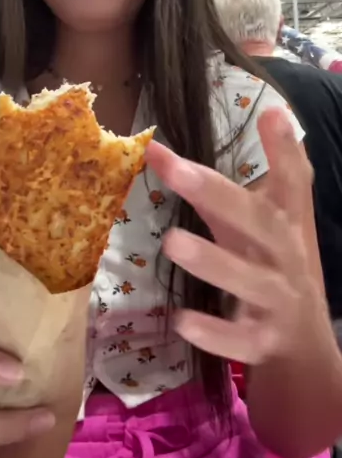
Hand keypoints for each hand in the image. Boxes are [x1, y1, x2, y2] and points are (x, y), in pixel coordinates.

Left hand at [146, 107, 329, 364]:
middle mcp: (288, 255)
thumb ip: (207, 187)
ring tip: (172, 241)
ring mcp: (279, 299)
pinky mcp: (264, 341)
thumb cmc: (269, 265)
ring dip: (212, 261)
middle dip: (219, 195)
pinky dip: (215, 332)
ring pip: (249, 280)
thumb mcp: (250, 225)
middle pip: (260, 223)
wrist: (304, 345)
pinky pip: (241, 339)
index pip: (293, 181)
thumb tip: (154, 148)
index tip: (271, 112)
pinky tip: (183, 321)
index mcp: (287, 222)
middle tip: (176, 170)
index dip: (285, 149)